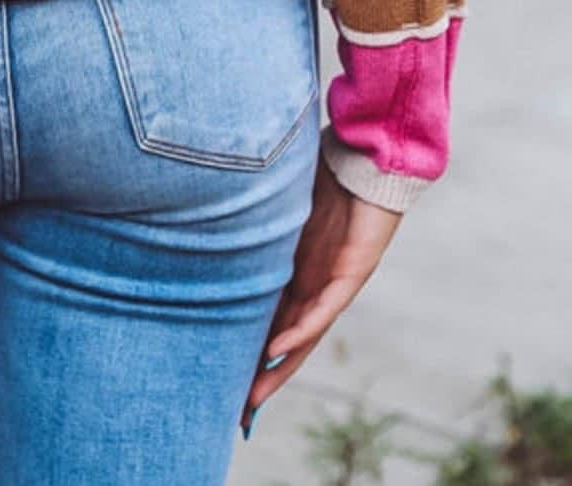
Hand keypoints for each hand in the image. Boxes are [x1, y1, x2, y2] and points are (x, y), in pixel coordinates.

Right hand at [242, 153, 401, 426]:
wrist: (367, 162)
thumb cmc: (320, 175)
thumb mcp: (274, 205)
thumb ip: (248, 218)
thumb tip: (204, 210)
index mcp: (293, 272)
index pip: (267, 318)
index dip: (248, 348)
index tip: (223, 374)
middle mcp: (311, 284)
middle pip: (283, 340)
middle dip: (260, 374)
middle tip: (236, 408)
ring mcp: (331, 283)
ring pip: (302, 337)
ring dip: (278, 367)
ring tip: (253, 395)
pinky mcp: (351, 275)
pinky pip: (322, 310)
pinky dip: (299, 331)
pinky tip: (278, 349)